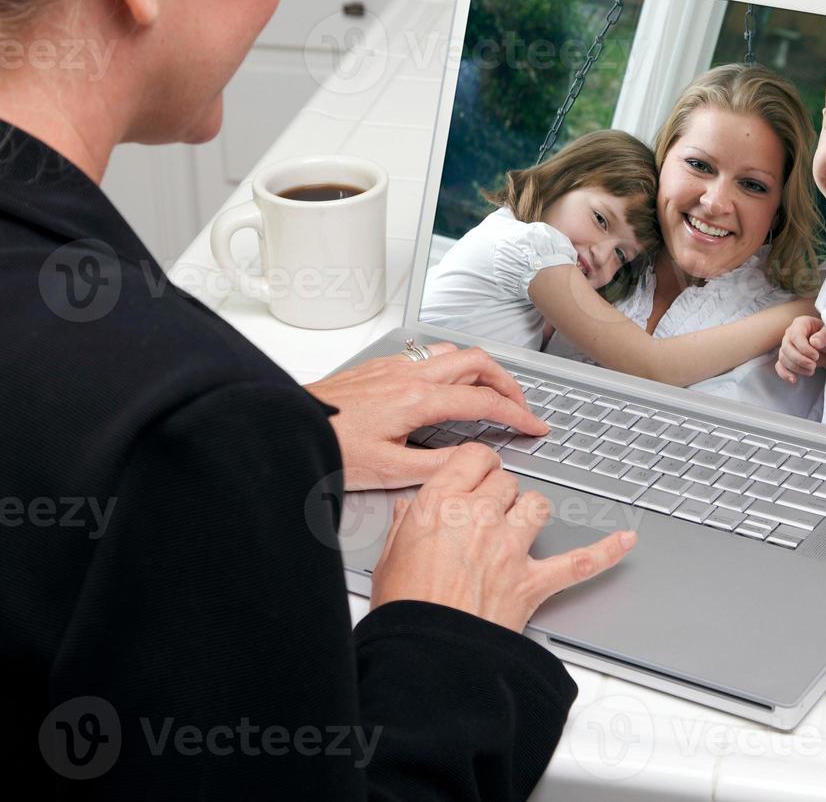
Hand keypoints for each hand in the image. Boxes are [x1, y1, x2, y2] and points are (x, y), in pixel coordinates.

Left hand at [305, 343, 549, 491]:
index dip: (518, 414)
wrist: (290, 427)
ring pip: (453, 353)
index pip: (484, 400)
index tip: (535, 426)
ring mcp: (394, 366)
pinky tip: (447, 389)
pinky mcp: (380, 367)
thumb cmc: (330, 448)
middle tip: (520, 406)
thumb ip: (439, 467)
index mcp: (417, 399)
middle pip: (477, 361)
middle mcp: (409, 375)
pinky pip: (429, 356)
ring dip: (480, 370)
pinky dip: (453, 368)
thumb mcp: (389, 471)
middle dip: (508, 382)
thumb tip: (474, 461)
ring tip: (490, 394)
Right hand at [369, 444, 635, 631]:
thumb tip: (410, 510)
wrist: (427, 653)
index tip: (476, 473)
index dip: (478, 465)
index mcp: (441, 504)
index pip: (475, 458)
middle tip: (487, 510)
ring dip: (531, 512)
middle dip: (499, 492)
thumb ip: (406, 525)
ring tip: (521, 524)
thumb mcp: (388, 557)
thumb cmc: (405, 609)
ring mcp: (511, 548)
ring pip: (537, 505)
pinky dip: (605, 551)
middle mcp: (480, 517)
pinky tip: (623, 541)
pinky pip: (579, 561)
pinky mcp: (532, 582)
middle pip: (507, 481)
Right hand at [775, 316, 825, 382]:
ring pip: (783, 358)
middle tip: (813, 365)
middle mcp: (790, 334)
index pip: (795, 336)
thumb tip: (813, 342)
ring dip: (796, 368)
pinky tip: (793, 379)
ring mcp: (786, 346)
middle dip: (799, 360)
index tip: (816, 356)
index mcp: (801, 324)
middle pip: (786, 348)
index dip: (804, 348)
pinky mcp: (786, 358)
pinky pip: (779, 366)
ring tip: (811, 371)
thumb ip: (824, 336)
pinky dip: (784, 373)